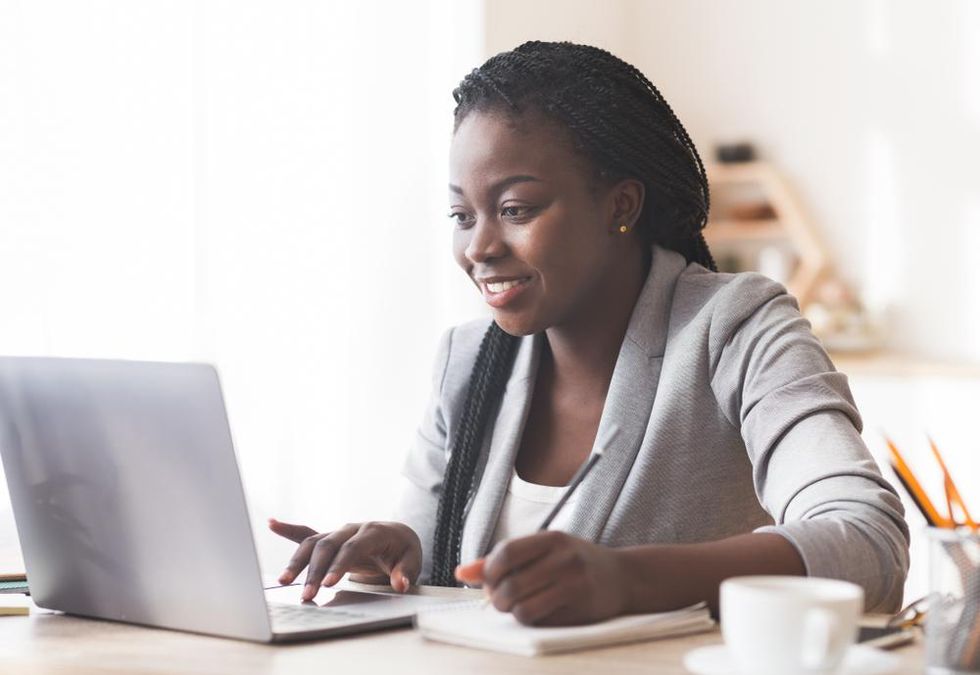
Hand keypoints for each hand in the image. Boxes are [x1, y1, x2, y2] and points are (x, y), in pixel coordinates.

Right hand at [269, 518, 421, 600]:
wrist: (397, 536)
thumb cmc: (403, 550)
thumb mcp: (411, 561)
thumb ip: (405, 572)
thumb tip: (400, 584)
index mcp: (373, 531)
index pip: (352, 548)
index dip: (340, 565)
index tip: (329, 584)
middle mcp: (352, 528)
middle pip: (328, 546)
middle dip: (315, 570)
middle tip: (307, 594)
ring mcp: (338, 532)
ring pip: (313, 542)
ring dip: (298, 561)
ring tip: (283, 581)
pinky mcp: (329, 539)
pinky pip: (306, 533)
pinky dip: (289, 529)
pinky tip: (272, 524)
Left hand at [455, 531, 628, 625]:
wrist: (624, 577)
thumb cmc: (575, 562)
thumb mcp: (544, 551)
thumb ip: (503, 560)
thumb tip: (462, 573)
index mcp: (552, 538)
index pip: (506, 554)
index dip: (489, 571)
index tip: (490, 581)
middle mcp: (564, 558)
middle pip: (511, 584)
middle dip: (497, 598)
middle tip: (500, 599)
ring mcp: (574, 584)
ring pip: (522, 607)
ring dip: (512, 612)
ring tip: (517, 606)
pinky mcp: (581, 608)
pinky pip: (541, 620)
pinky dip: (531, 620)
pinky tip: (538, 612)